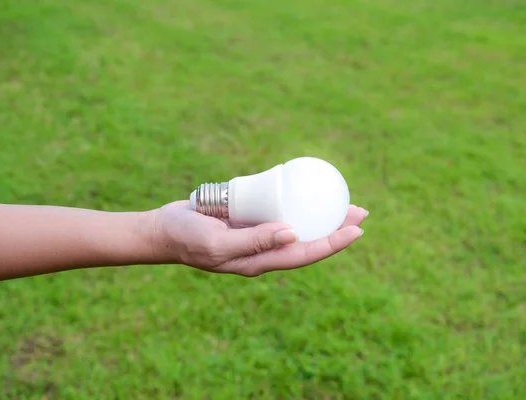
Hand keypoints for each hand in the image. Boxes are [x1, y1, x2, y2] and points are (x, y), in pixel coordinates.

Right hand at [150, 201, 367, 276]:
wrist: (165, 230)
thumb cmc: (188, 239)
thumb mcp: (219, 243)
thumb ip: (254, 241)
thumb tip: (293, 233)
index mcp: (261, 261)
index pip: (305, 254)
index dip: (333, 243)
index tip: (357, 230)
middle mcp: (265, 250)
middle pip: (309, 240)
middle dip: (336, 228)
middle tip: (361, 211)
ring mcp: (258, 234)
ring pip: (298, 225)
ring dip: (321, 214)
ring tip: (343, 199)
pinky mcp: (250, 219)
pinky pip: (280, 210)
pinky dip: (297, 202)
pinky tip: (305, 189)